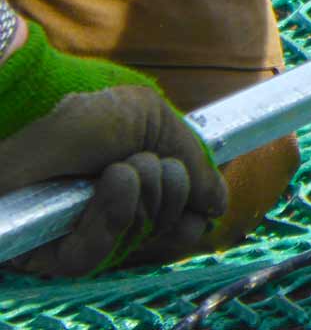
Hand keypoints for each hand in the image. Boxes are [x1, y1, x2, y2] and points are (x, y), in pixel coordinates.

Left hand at [0, 22, 227, 275]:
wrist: (29, 120)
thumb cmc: (85, 117)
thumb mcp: (151, 120)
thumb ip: (194, 160)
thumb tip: (219, 206)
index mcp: (147, 191)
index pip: (191, 217)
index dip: (199, 204)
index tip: (201, 191)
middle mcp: (124, 217)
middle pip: (182, 229)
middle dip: (172, 186)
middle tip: (141, 162)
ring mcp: (92, 238)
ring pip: (146, 238)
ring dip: (144, 192)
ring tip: (114, 168)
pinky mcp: (56, 256)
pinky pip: (100, 254)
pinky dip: (116, 213)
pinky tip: (113, 182)